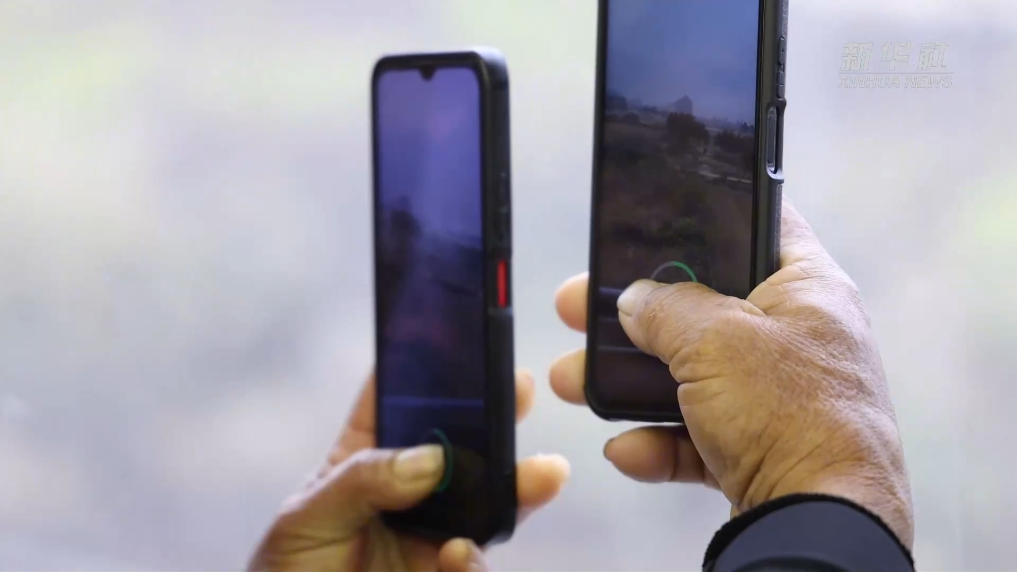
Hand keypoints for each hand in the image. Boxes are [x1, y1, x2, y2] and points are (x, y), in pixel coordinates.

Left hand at [249, 369, 569, 571]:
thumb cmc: (288, 570)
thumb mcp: (307, 517)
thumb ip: (363, 482)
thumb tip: (430, 460)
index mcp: (368, 456)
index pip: (398, 399)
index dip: (425, 363)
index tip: (454, 331)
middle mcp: (409, 488)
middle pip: (461, 441)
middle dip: (495, 412)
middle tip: (519, 388)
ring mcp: (434, 531)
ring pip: (489, 499)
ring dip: (519, 483)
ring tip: (543, 473)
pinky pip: (477, 563)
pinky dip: (475, 560)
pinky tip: (457, 554)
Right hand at [549, 199, 913, 546]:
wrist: (823, 522)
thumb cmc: (790, 412)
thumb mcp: (716, 339)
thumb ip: (666, 308)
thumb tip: (633, 302)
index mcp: (808, 290)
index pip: (760, 226)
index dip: (706, 218)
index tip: (649, 224)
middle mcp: (797, 338)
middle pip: (703, 308)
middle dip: (634, 315)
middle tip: (578, 308)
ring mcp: (780, 397)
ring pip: (690, 376)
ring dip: (627, 383)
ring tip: (571, 382)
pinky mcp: (761, 449)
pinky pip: (698, 435)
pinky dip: (658, 441)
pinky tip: (626, 449)